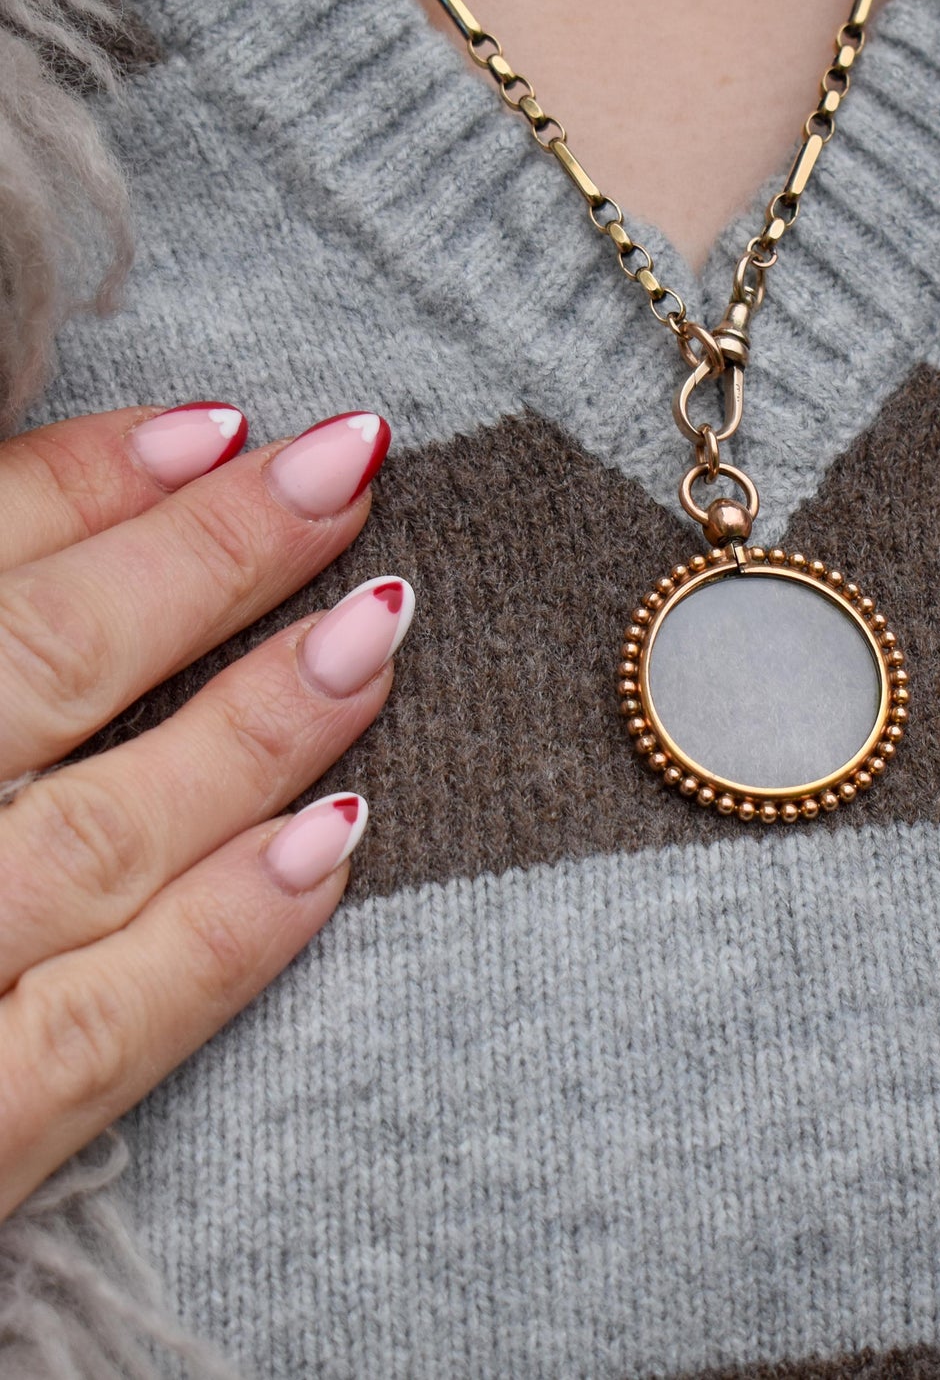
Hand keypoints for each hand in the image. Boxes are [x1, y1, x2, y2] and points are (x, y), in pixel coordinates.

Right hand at [0, 401, 412, 1221]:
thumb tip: (94, 525)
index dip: (85, 486)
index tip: (220, 427)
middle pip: (40, 668)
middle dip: (207, 561)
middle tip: (347, 470)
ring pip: (95, 838)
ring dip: (251, 727)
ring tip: (377, 630)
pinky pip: (100, 1034)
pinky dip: (224, 936)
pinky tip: (337, 840)